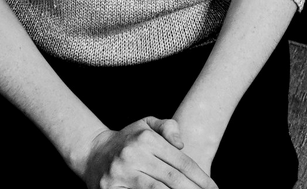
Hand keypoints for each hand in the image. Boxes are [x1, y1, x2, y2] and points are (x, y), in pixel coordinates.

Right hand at [81, 116, 218, 188]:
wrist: (93, 153)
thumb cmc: (128, 139)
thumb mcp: (146, 124)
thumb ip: (168, 127)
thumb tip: (182, 144)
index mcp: (146, 138)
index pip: (180, 160)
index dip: (199, 176)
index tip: (213, 188)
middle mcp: (134, 154)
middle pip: (172, 177)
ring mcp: (121, 173)